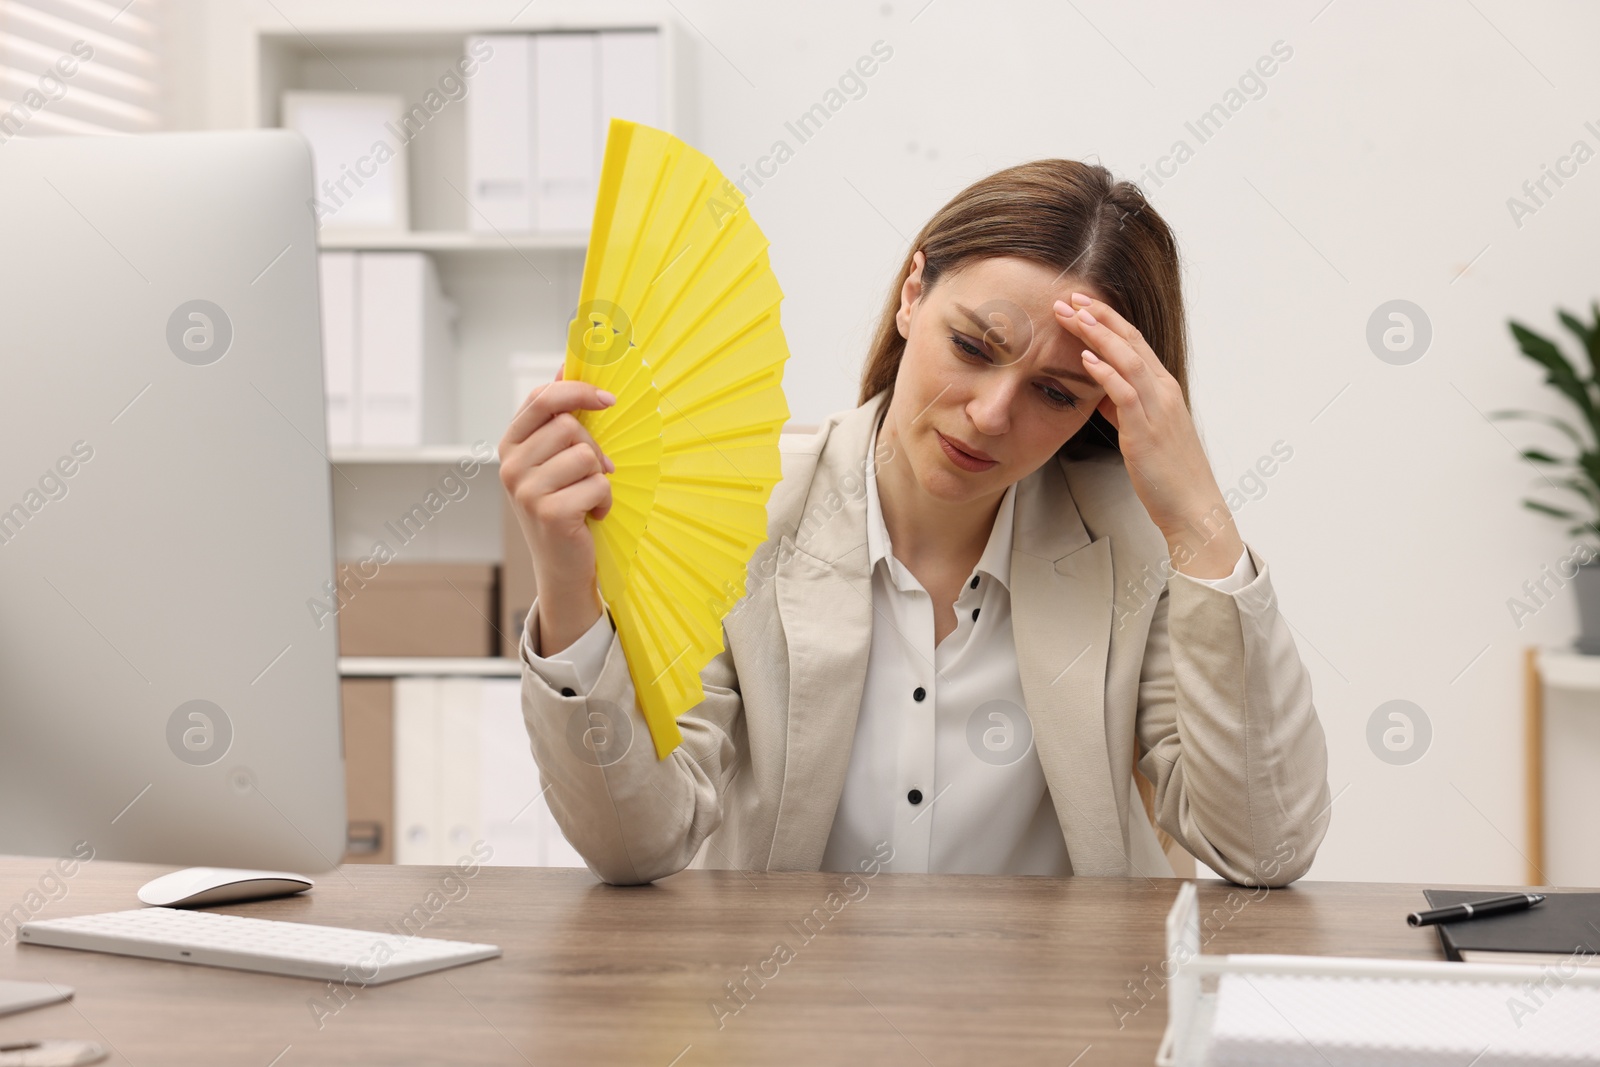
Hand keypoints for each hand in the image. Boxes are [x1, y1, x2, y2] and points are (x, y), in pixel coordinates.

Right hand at [498, 363, 616, 649]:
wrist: (562, 565)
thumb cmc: (565, 506)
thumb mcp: (556, 459)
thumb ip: (559, 417)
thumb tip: (565, 367)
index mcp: (511, 445)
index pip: (542, 399)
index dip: (578, 391)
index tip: (609, 399)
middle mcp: (511, 466)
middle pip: (570, 427)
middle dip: (594, 449)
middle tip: (594, 475)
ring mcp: (526, 490)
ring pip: (586, 456)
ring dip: (601, 478)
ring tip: (588, 498)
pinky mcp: (549, 512)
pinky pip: (597, 485)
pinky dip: (605, 501)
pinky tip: (591, 516)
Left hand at [1054, 293, 1243, 577]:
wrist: (1192, 506)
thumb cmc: (1166, 473)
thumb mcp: (1143, 433)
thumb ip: (1124, 409)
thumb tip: (1102, 395)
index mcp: (1163, 389)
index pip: (1134, 343)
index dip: (1108, 320)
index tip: (1081, 304)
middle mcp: (1163, 391)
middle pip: (1130, 341)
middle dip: (1099, 316)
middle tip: (1070, 297)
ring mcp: (1157, 409)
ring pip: (1128, 359)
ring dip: (1098, 334)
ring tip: (1072, 315)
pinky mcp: (1146, 431)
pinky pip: (1125, 393)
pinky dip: (1105, 372)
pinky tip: (1085, 358)